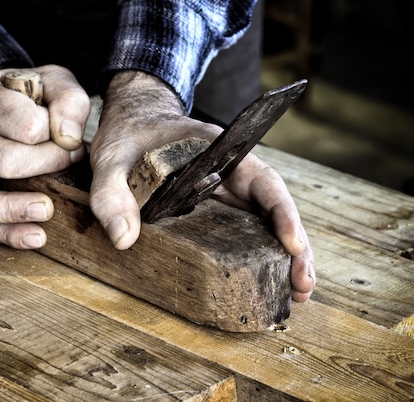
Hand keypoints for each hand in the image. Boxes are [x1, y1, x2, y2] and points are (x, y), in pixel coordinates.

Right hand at [0, 65, 89, 248]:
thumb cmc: (28, 98)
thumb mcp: (52, 82)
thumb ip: (67, 99)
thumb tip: (68, 138)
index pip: (26, 126)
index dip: (56, 135)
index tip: (70, 137)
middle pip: (7, 162)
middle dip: (48, 165)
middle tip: (70, 160)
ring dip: (18, 208)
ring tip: (48, 209)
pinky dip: (8, 234)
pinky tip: (37, 236)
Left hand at [89, 71, 314, 301]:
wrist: (131, 120)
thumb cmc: (126, 132)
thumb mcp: (111, 159)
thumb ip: (111, 194)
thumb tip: (124, 240)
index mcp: (216, 149)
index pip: (261, 180)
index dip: (282, 212)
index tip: (293, 245)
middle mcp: (230, 169)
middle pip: (274, 207)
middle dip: (294, 245)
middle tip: (302, 286)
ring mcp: (225, 187)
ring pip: (265, 220)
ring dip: (284, 255)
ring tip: (297, 292)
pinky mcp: (215, 204)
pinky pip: (245, 227)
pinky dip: (261, 252)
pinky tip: (269, 278)